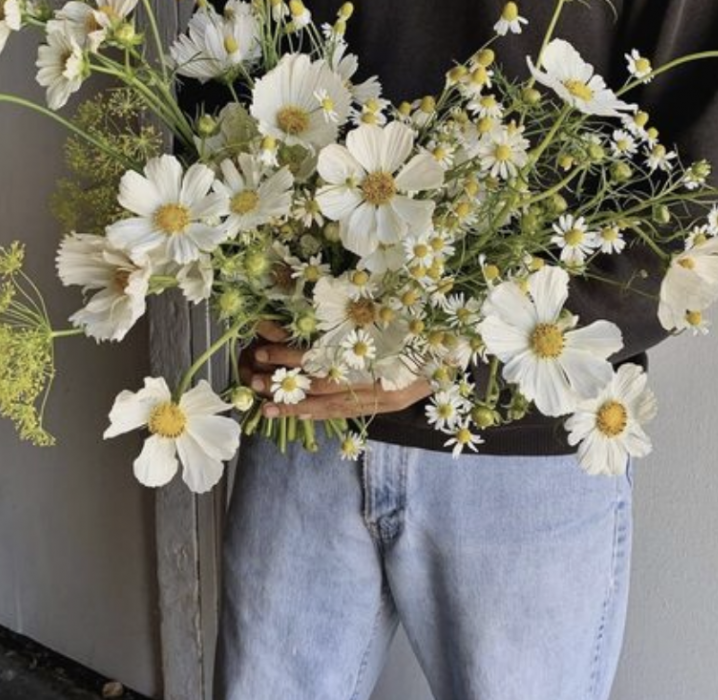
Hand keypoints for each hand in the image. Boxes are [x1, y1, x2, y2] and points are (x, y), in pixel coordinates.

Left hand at [240, 320, 432, 419]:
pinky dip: (320, 414)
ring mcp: (386, 397)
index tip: (265, 346)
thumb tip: (318, 301)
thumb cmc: (428, 326)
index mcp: (382, 353)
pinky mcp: (388, 406)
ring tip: (266, 406)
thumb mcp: (396, 312)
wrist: (462, 348)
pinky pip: (348, 413)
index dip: (294, 352)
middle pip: (326, 384)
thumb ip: (361, 311)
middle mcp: (384, 380)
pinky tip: (298, 415)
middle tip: (255, 380)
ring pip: (334, 405)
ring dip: (298, 406)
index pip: (327, 356)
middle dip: (289, 383)